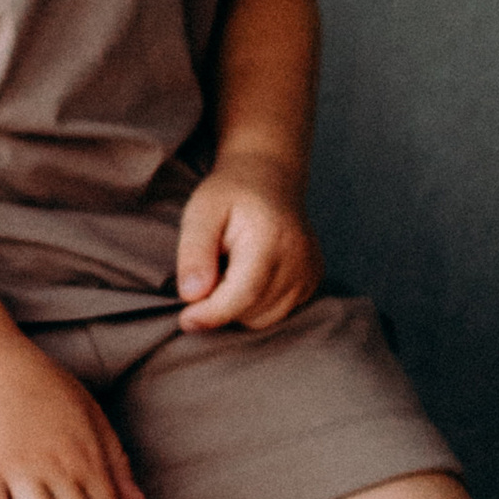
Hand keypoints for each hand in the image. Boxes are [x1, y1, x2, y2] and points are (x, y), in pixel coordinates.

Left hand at [175, 157, 322, 331]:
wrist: (269, 178)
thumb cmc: (228, 195)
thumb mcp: (200, 212)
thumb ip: (194, 253)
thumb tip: (192, 296)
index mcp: (271, 238)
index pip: (244, 294)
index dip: (212, 314)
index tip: (186, 320)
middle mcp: (300, 259)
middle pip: (252, 311)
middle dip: (221, 305)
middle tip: (210, 269)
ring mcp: (311, 272)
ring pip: (263, 319)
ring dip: (238, 306)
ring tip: (230, 269)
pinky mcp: (312, 282)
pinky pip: (276, 313)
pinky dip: (255, 304)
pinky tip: (248, 274)